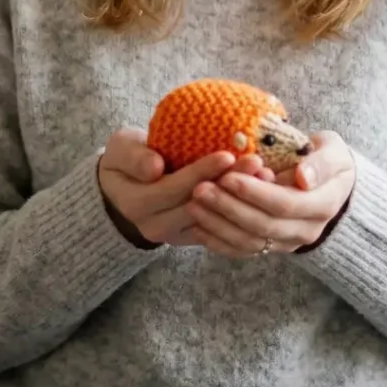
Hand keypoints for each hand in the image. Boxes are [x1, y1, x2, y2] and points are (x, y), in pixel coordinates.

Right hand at [97, 128, 274, 249]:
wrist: (121, 187)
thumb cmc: (124, 160)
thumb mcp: (120, 150)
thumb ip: (134, 157)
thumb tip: (154, 167)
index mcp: (137, 203)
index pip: (174, 188)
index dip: (201, 172)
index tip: (227, 154)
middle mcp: (156, 225)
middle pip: (199, 205)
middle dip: (230, 183)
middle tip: (257, 162)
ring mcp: (175, 234)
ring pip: (213, 217)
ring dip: (240, 197)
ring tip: (265, 175)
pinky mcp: (190, 236)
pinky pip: (217, 225)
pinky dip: (238, 207)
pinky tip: (260, 189)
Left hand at [186, 131, 355, 258]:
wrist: (333, 184)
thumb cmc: (328, 159)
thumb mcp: (333, 151)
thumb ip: (322, 162)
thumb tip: (304, 176)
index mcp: (323, 205)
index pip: (284, 204)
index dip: (254, 193)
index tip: (227, 177)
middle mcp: (306, 230)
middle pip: (263, 226)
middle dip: (229, 208)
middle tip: (200, 189)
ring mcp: (288, 243)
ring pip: (250, 242)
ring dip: (219, 226)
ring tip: (193, 205)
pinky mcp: (273, 247)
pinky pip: (244, 251)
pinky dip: (219, 242)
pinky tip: (198, 227)